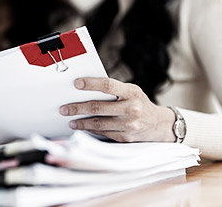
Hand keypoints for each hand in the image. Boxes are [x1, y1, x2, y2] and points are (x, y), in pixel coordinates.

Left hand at [59, 77, 175, 141]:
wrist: (158, 124)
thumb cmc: (139, 103)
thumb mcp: (131, 91)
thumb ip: (113, 90)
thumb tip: (85, 89)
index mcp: (132, 93)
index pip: (108, 86)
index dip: (91, 84)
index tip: (76, 84)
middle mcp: (132, 109)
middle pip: (98, 107)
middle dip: (77, 108)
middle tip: (64, 108)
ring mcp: (129, 125)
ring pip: (98, 123)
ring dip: (81, 122)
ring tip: (70, 120)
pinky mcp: (125, 137)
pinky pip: (103, 133)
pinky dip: (90, 129)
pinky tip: (82, 126)